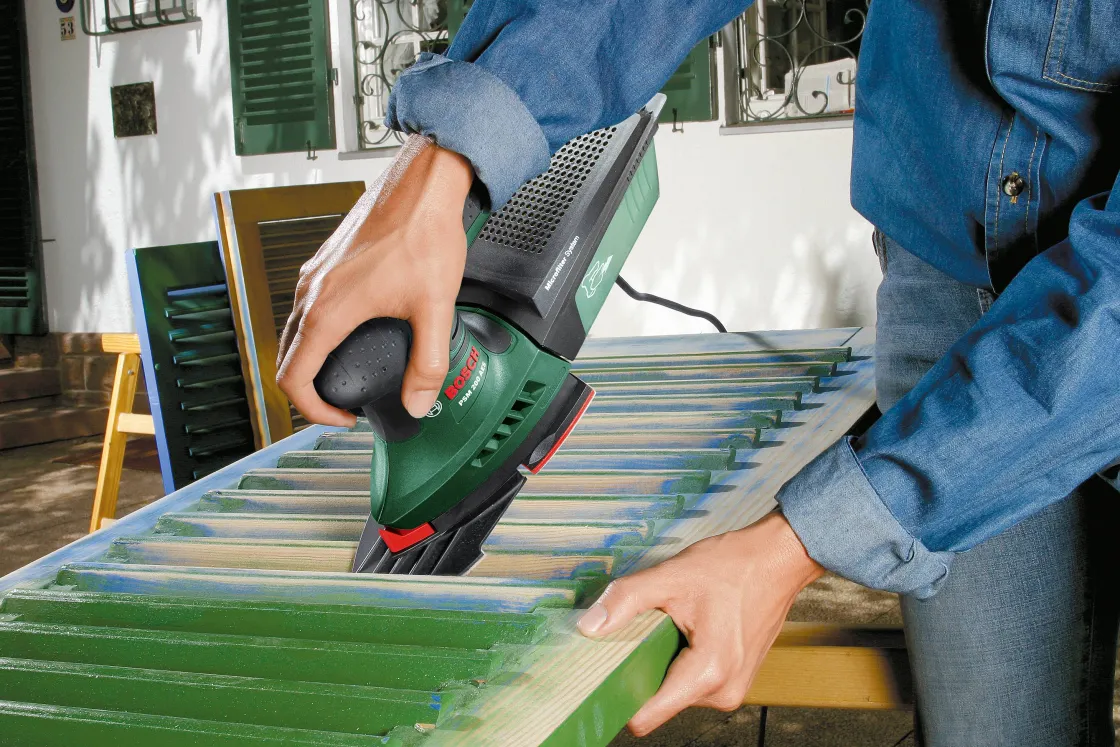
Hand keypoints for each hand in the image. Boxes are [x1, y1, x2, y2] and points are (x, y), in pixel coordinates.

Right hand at [277, 136, 473, 425]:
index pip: (293, 378)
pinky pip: (308, 307)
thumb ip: (428, 363)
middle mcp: (312, 291)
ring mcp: (315, 274)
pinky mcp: (326, 262)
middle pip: (287, 358)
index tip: (342, 417)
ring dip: (312, 360)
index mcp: (328, 310)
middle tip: (343, 403)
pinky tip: (352, 332)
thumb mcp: (434, 308)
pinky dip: (318, 332)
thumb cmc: (423, 232)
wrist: (422, 186)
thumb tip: (419, 402)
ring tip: (345, 373)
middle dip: (310, 390)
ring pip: (295, 331)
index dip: (313, 410)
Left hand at [577, 512, 822, 735]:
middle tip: (643, 630)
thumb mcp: (670, 576)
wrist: (779, 558)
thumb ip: (625, 601)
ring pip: (675, 691)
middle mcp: (722, 691)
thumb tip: (589, 626)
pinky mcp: (735, 679)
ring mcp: (732, 688)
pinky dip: (681, 660)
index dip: (619, 698)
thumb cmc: (734, 566)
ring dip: (663, 662)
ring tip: (671, 624)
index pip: (647, 717)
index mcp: (707, 673)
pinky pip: (692, 681)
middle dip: (643, 670)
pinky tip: (686, 628)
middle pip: (659, 702)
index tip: (602, 674)